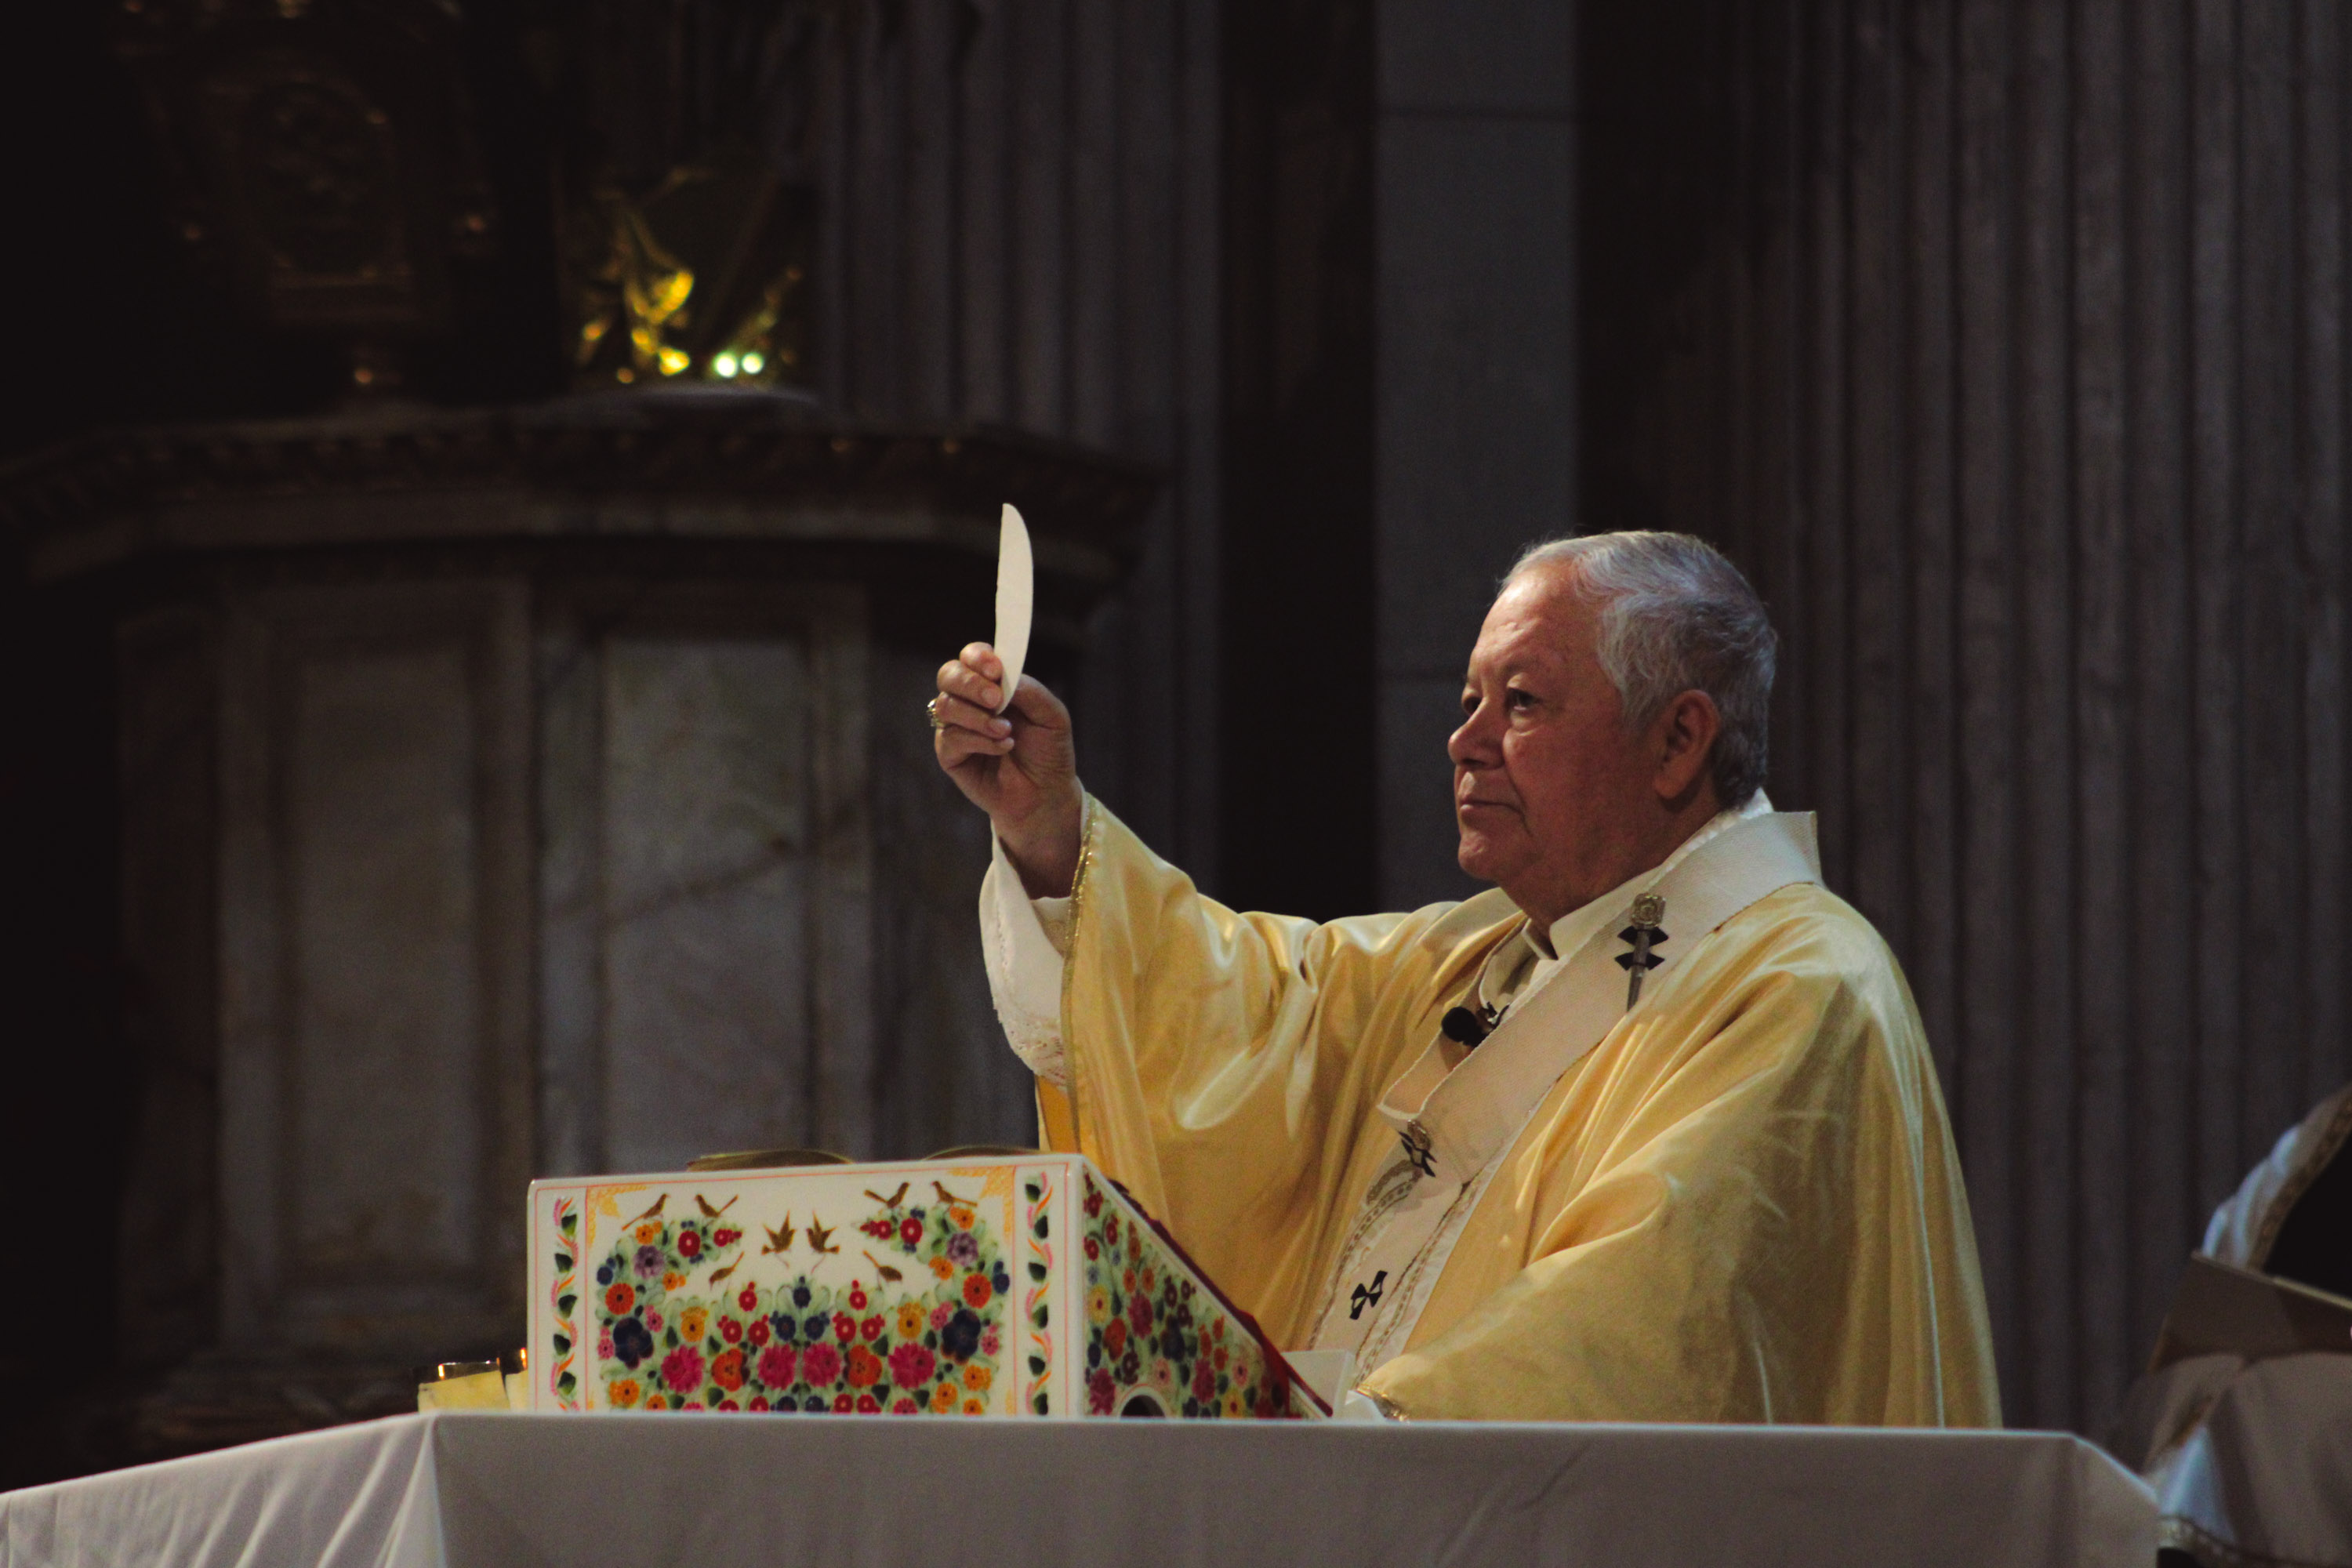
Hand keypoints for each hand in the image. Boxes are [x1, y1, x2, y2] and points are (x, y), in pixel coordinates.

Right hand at [933, 643, 1083, 896]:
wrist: (1046, 795)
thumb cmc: (1048, 753)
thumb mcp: (1052, 716)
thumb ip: (1028, 690)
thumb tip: (1002, 676)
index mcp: (993, 685)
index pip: (972, 657)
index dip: (977, 657)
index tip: (995, 669)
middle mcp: (970, 701)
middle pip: (948, 674)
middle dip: (971, 683)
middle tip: (997, 699)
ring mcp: (957, 727)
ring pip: (946, 705)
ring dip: (978, 717)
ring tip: (1007, 732)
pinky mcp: (950, 754)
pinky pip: (950, 737)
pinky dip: (979, 741)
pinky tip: (1002, 748)